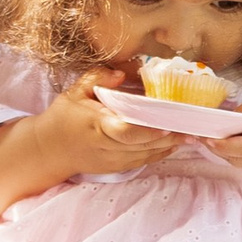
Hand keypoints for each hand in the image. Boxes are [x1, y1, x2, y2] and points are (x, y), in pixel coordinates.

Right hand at [51, 73, 202, 179]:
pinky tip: (175, 143)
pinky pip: (144, 161)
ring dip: (169, 146)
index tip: (168, 124)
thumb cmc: (63, 118)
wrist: (49, 150)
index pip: (126, 131)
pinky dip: (160, 153)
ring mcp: (113, 161)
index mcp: (97, 126)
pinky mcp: (117, 168)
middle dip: (169, 137)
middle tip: (192, 127)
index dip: (149, 131)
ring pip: (147, 155)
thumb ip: (97, 78)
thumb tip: (121, 73)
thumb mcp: (74, 92)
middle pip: (143, 145)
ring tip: (190, 134)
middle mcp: (107, 147)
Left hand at [197, 79, 241, 173]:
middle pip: (241, 158)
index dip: (229, 145)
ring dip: (221, 151)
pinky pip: (241, 162)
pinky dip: (228, 152)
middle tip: (198, 132)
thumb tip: (230, 117)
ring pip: (238, 162)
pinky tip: (220, 138)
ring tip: (206, 133)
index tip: (209, 138)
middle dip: (218, 147)